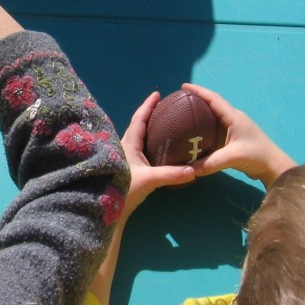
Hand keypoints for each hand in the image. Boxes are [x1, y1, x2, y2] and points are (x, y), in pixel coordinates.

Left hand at [120, 91, 195, 213]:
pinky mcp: (128, 168)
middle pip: (137, 125)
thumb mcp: (150, 180)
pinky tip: (158, 147)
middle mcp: (125, 147)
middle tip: (161, 105)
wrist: (110, 210)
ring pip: (137, 137)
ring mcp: (125, 158)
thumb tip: (193, 171)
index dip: (148, 105)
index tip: (157, 94)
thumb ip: (171, 174)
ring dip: (148, 128)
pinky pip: (140, 148)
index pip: (138, 119)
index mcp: (128, 144)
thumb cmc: (125, 190)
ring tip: (161, 122)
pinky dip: (149, 142)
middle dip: (148, 114)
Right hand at [184, 84, 294, 187]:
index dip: (199, 91)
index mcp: (234, 117)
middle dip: (197, 100)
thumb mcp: (232, 158)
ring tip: (183, 114)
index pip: (214, 99)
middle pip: (212, 105)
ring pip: (213, 117)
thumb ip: (209, 163)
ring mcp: (234, 129)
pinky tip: (195, 133)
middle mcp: (233, 119)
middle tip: (179, 100)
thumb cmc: (256, 156)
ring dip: (200, 114)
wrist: (273, 167)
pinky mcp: (233, 138)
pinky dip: (204, 127)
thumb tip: (188, 169)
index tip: (183, 86)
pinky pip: (215, 128)